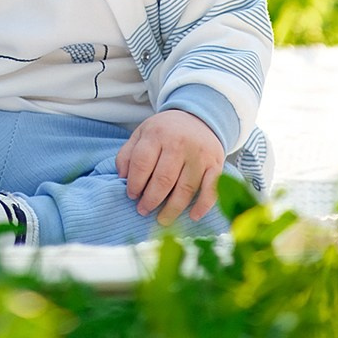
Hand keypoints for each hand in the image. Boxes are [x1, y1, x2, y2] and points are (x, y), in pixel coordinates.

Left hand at [115, 110, 224, 225]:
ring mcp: (199, 155)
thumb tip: (122, 178)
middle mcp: (179, 143)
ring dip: (172, 209)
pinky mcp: (216, 164)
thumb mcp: (142, 133)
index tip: (132, 196)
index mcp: (157, 134)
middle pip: (163, 179)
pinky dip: (202, 205)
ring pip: (185, 188)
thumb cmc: (165, 131)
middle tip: (143, 211)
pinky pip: (211, 188)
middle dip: (151, 200)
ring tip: (162, 219)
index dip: (134, 183)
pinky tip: (193, 216)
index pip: (142, 163)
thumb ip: (128, 154)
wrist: (199, 117)